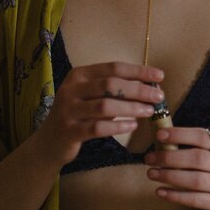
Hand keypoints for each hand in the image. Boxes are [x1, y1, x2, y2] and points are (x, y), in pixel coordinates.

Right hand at [39, 62, 165, 167]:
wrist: (50, 142)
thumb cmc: (78, 115)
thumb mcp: (90, 97)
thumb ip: (113, 90)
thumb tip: (148, 87)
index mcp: (79, 75)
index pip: (113, 68)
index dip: (138, 71)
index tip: (159, 76)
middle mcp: (71, 89)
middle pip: (111, 85)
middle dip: (138, 90)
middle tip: (158, 97)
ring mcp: (69, 110)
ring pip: (105, 106)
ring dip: (131, 108)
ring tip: (149, 111)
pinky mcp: (70, 131)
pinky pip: (98, 127)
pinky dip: (118, 126)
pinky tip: (132, 126)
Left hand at [143, 126, 209, 209]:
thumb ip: (192, 152)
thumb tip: (160, 143)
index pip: (203, 137)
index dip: (181, 134)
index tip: (159, 135)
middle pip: (198, 158)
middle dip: (170, 157)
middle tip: (149, 158)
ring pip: (196, 180)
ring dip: (170, 176)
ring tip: (151, 174)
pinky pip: (196, 199)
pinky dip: (176, 196)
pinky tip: (160, 192)